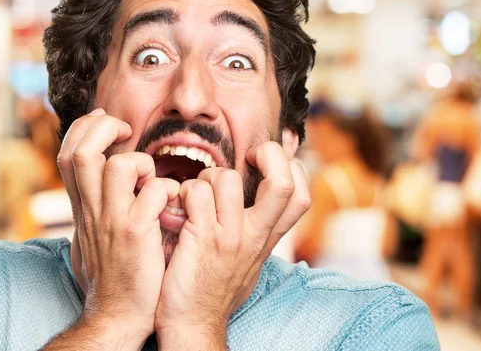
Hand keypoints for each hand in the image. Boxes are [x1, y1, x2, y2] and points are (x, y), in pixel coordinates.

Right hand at [57, 108, 179, 346]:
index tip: (105, 121)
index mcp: (83, 208)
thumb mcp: (93, 235)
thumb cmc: (113, 273)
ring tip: (152, 180)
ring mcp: (113, 221)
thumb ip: (96, 205)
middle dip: (104, 128)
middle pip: (83, 152)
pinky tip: (171, 206)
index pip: (68, 155)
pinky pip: (153, 192)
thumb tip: (101, 181)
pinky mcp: (136, 234)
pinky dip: (167, 190)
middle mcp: (92, 210)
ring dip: (141, 163)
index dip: (84, 129)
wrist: (117, 315)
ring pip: (118, 166)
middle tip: (126, 131)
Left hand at [154, 142, 310, 348]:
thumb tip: (262, 204)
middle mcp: (254, 235)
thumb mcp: (250, 261)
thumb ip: (258, 232)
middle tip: (247, 157)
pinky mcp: (200, 240)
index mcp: (267, 238)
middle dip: (269, 154)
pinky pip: (194, 194)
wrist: (193, 326)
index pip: (301, 195)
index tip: (265, 164)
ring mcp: (228, 238)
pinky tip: (179, 206)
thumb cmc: (216, 290)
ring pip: (227, 178)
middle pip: (283, 183)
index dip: (291, 168)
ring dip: (208, 175)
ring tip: (198, 191)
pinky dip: (183, 191)